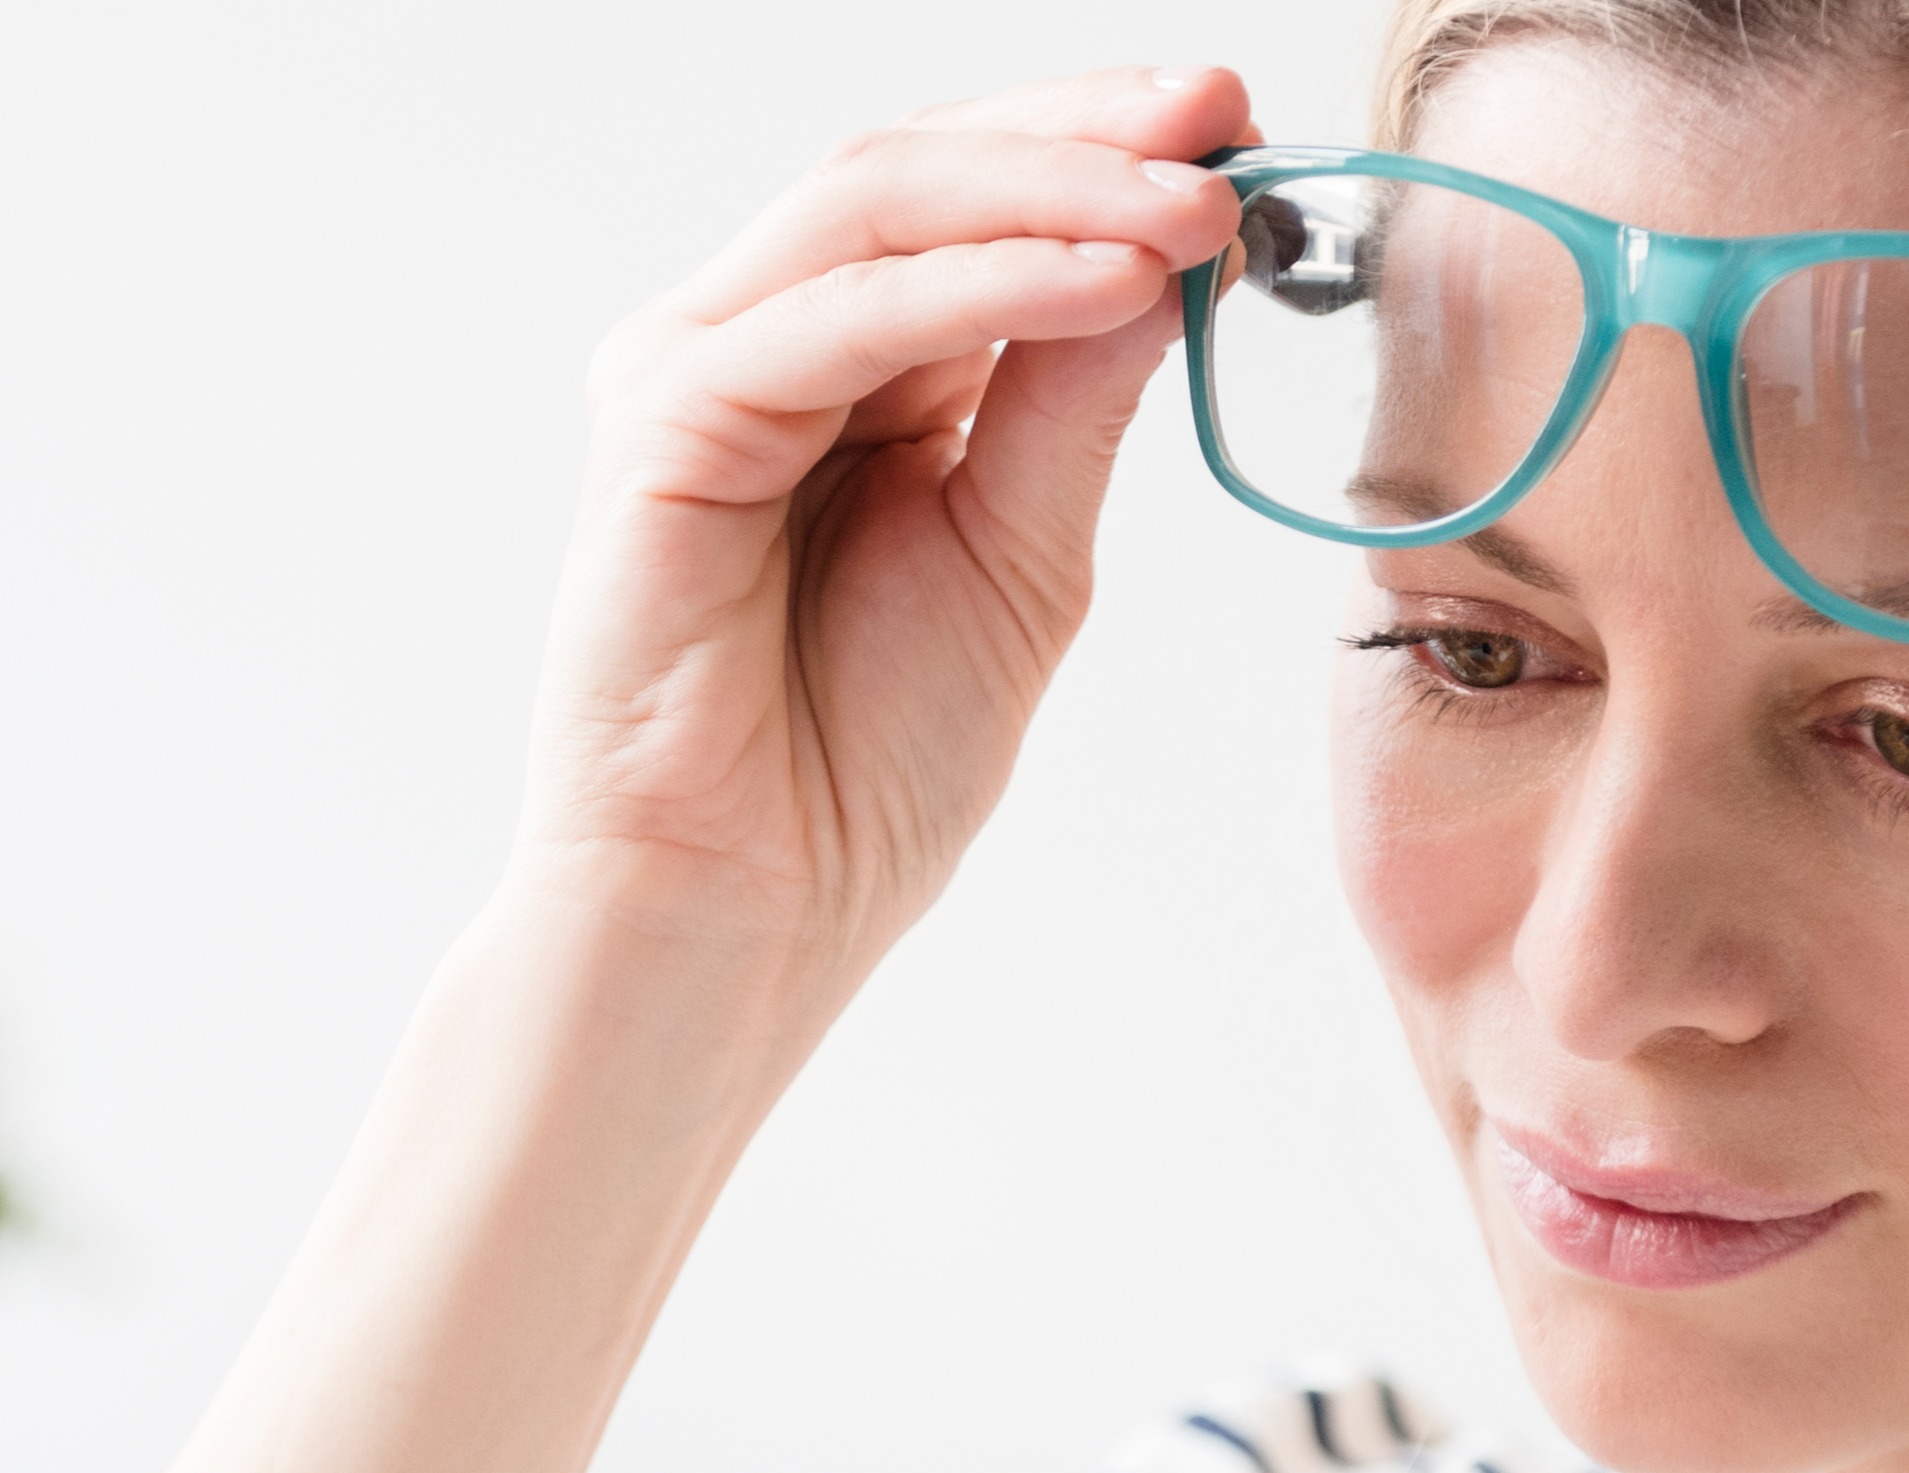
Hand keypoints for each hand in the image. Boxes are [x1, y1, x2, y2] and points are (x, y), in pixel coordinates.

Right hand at [519, 65, 1249, 1015]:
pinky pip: (839, 319)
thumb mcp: (1025, 554)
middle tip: (1226, 122)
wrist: (745, 915)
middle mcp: (759, 343)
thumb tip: (1170, 248)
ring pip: (876, 208)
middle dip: (1086, 134)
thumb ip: (1074, 399)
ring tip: (1198, 206)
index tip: (1243, 127)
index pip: (971, 201)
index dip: (1104, 148)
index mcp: (845, 366)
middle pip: (918, 169)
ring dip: (1053, 191)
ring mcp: (697, 374)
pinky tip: (1111, 286)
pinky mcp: (665, 429)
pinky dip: (984, 287)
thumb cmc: (860, 767)